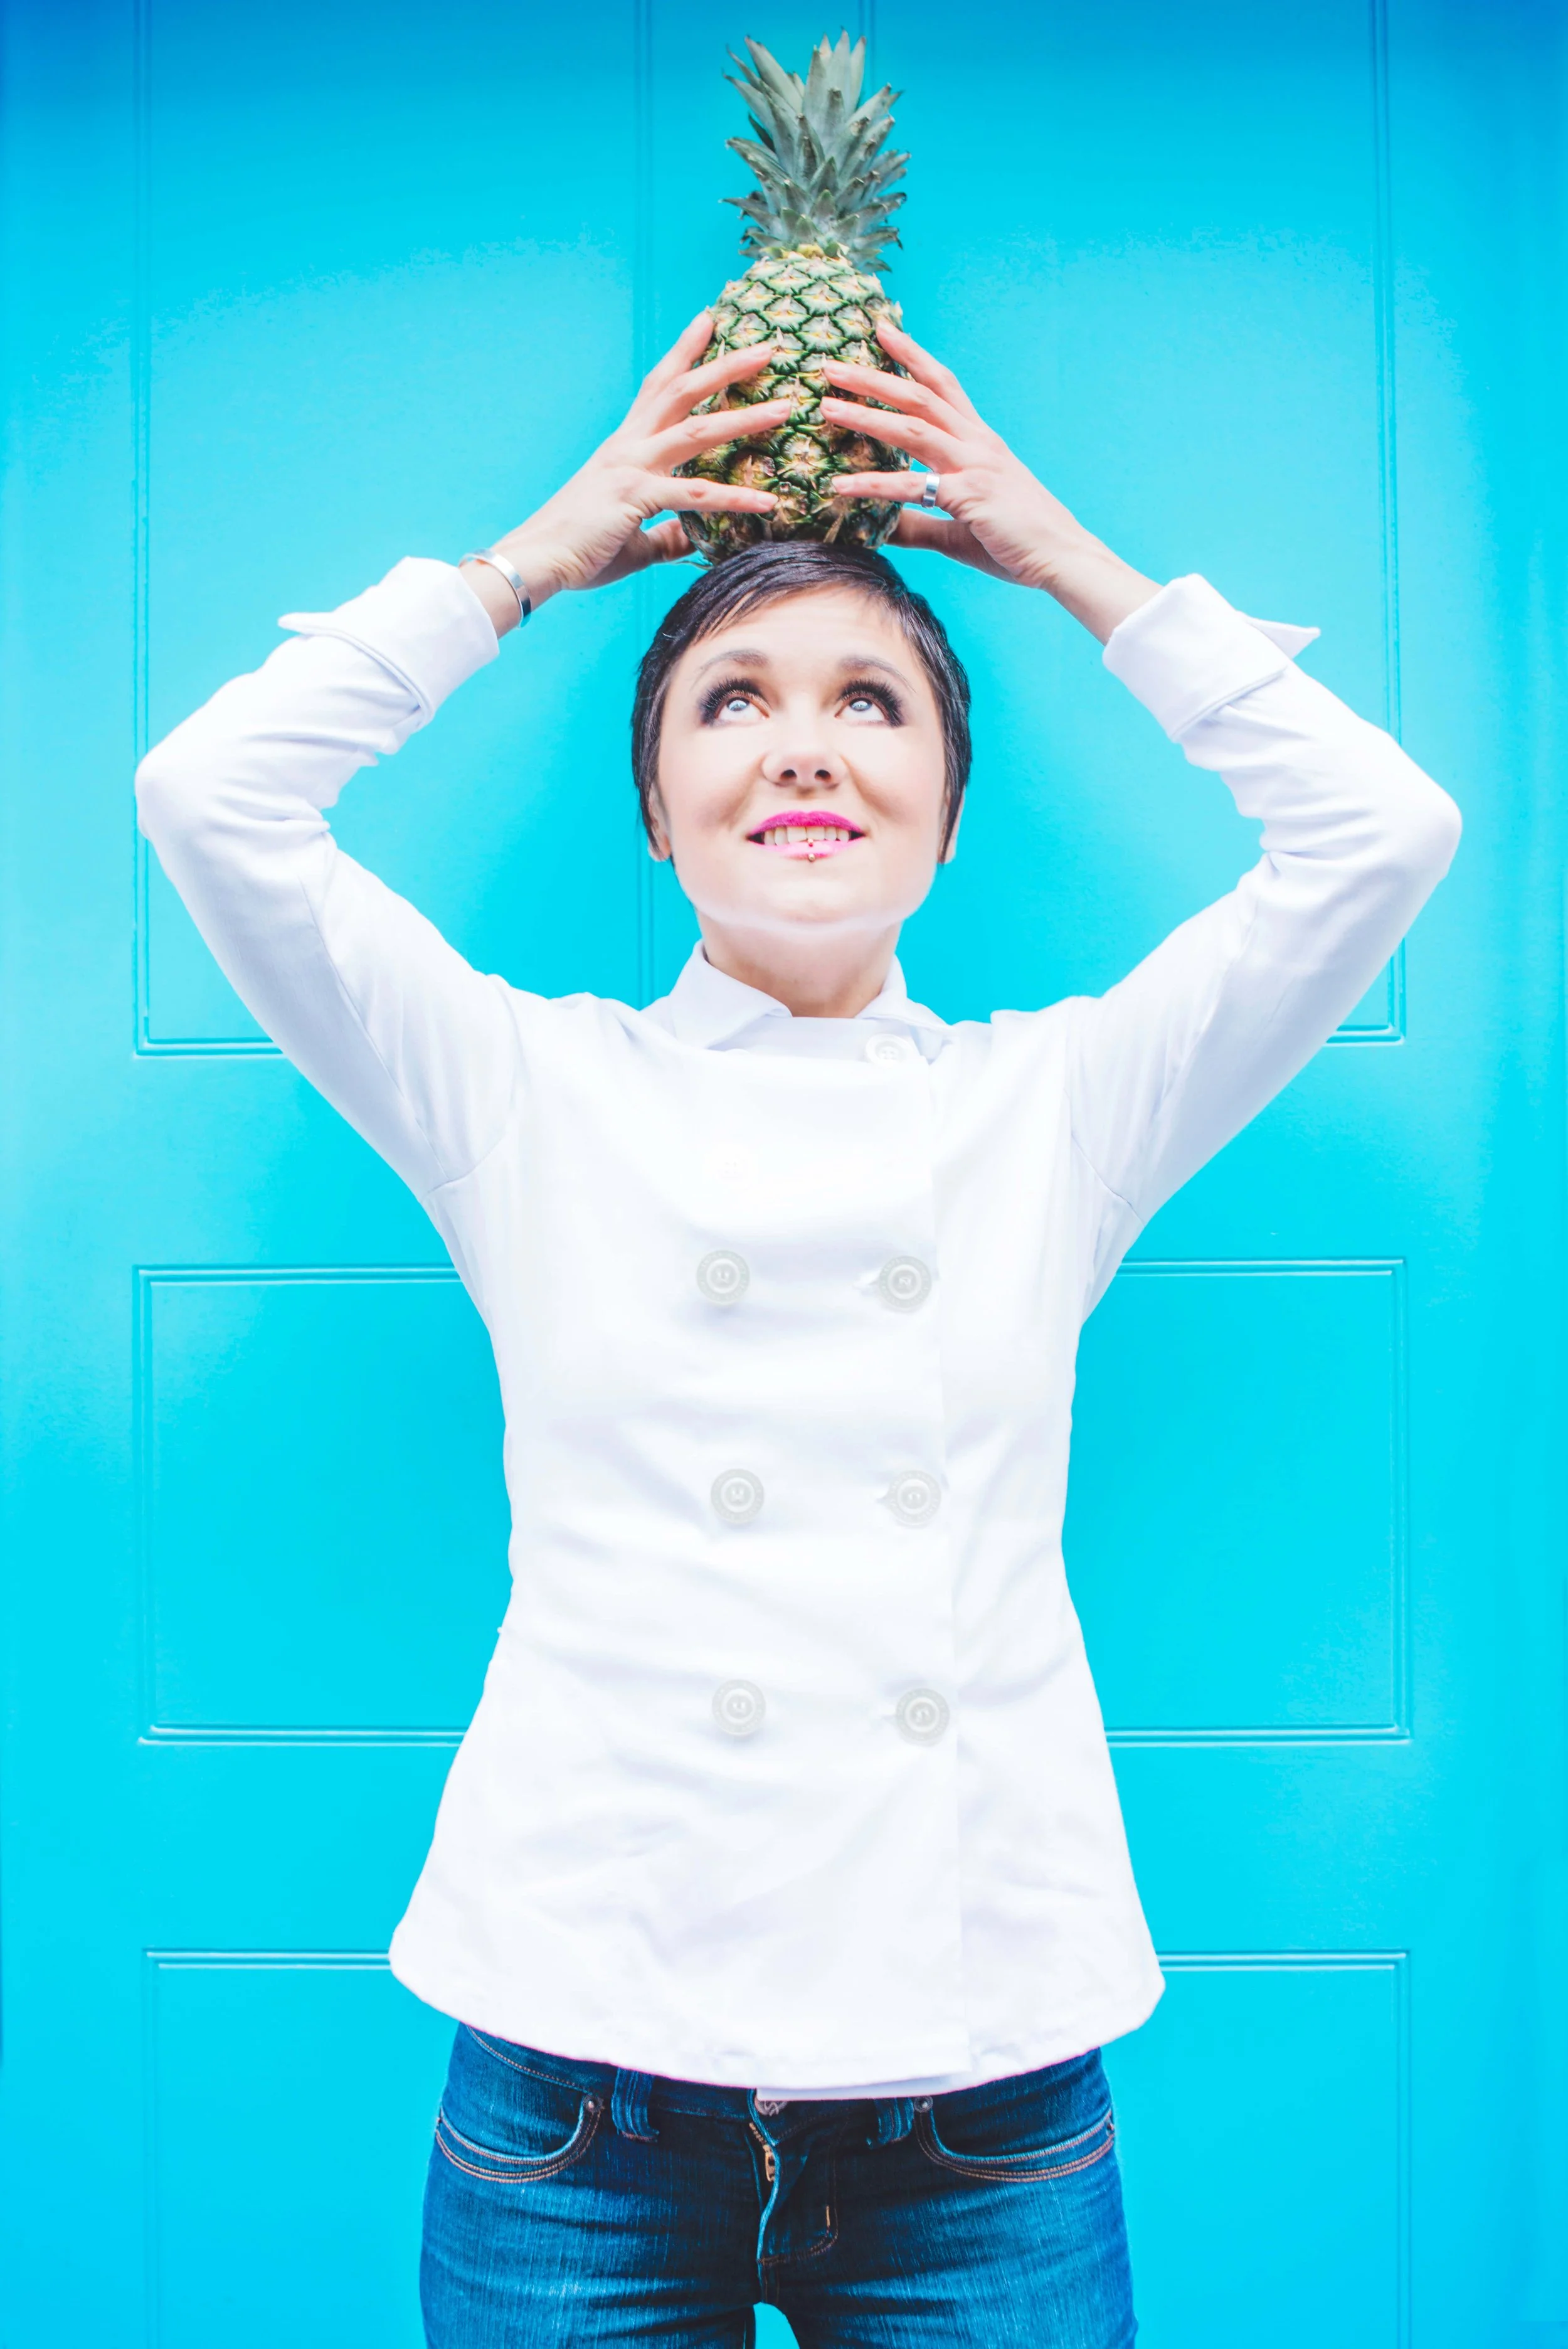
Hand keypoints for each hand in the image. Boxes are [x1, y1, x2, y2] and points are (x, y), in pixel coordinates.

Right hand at [468, 317, 787, 632]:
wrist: (536, 562)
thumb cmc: (579, 551)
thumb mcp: (632, 538)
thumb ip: (667, 533)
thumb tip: (693, 536)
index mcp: (624, 447)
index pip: (658, 387)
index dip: (684, 352)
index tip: (709, 320)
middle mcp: (628, 446)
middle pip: (683, 391)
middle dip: (727, 366)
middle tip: (769, 346)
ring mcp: (630, 467)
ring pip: (696, 430)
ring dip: (744, 416)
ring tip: (785, 408)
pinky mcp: (634, 497)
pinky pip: (694, 495)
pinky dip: (734, 497)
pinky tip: (767, 501)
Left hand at [822, 320, 1159, 643]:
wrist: (1063, 558)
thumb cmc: (1016, 541)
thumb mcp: (960, 527)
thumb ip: (919, 523)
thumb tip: (883, 526)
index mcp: (980, 441)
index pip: (943, 385)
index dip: (912, 355)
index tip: (882, 330)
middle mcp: (978, 443)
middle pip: (919, 397)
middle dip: (873, 377)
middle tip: (831, 364)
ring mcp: (975, 466)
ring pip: (912, 429)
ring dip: (867, 415)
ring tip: (827, 407)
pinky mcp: (971, 496)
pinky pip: (913, 487)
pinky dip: (874, 485)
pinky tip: (841, 485)